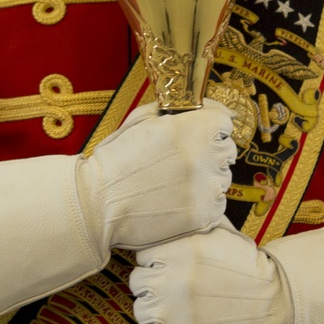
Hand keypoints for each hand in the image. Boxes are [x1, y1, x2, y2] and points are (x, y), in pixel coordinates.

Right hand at [75, 99, 236, 253]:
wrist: (97, 202)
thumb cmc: (116, 159)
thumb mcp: (143, 120)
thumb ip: (179, 110)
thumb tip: (209, 108)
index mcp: (196, 126)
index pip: (225, 122)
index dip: (209, 129)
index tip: (196, 137)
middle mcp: (209, 155)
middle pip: (226, 151)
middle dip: (208, 155)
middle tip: (178, 165)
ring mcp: (209, 187)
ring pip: (222, 180)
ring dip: (205, 181)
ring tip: (172, 186)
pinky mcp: (205, 215)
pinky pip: (216, 206)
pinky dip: (201, 205)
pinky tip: (175, 203)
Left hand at [129, 224, 292, 323]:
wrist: (274, 304)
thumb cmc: (249, 268)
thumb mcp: (222, 233)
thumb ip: (194, 224)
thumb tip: (180, 209)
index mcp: (174, 250)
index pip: (143, 257)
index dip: (158, 265)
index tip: (175, 272)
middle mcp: (166, 278)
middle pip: (137, 284)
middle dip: (154, 288)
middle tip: (178, 294)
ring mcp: (167, 310)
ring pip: (141, 312)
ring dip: (157, 314)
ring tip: (183, 314)